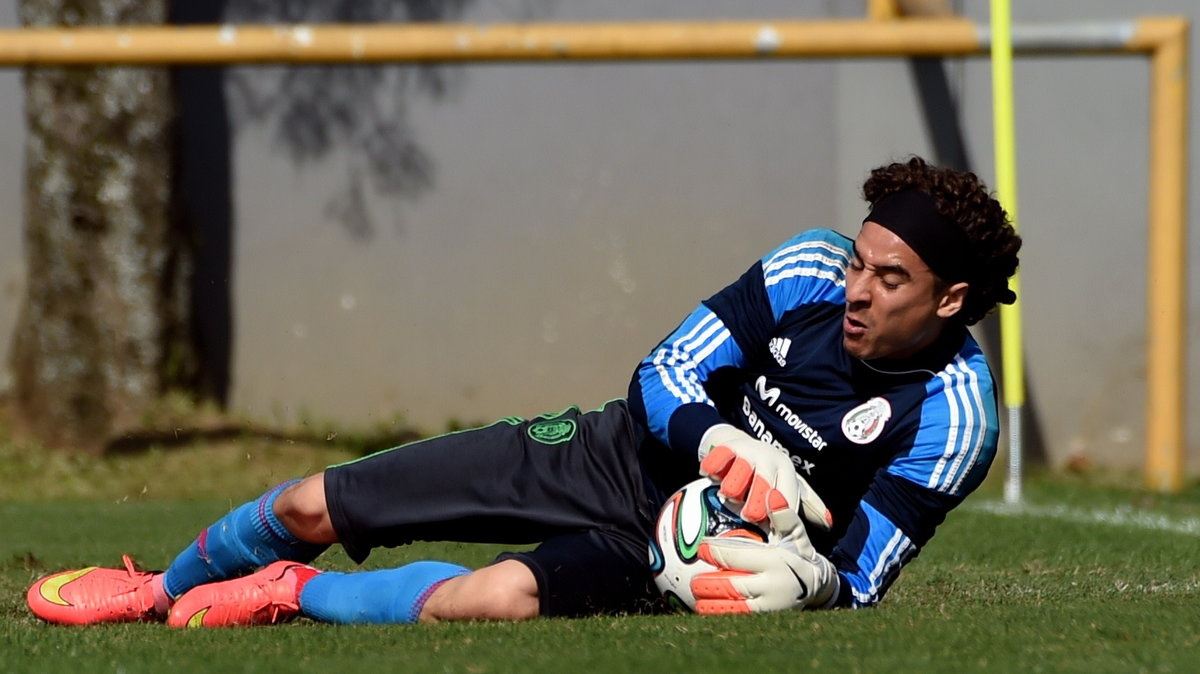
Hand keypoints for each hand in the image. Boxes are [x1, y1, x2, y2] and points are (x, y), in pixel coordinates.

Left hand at [691, 507, 839, 613]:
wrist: (819, 588)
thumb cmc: (799, 555)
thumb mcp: (796, 534)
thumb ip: (783, 516)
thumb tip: (772, 493)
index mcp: (775, 562)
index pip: (738, 557)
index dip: (716, 551)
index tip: (701, 547)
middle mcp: (771, 586)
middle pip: (732, 586)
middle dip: (708, 584)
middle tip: (691, 580)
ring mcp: (769, 607)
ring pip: (733, 608)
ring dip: (711, 604)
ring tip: (695, 598)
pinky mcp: (767, 620)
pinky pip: (739, 620)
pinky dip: (721, 616)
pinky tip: (705, 611)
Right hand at [698, 425, 831, 533]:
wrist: (737, 442)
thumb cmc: (766, 471)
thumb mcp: (788, 484)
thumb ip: (808, 505)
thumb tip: (829, 525)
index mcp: (786, 469)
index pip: (786, 498)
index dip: (779, 517)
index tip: (772, 532)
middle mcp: (769, 458)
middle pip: (762, 491)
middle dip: (753, 508)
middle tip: (747, 515)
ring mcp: (747, 452)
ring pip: (736, 484)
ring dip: (730, 493)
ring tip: (729, 495)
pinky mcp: (726, 447)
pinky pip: (715, 467)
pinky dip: (712, 474)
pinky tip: (712, 478)